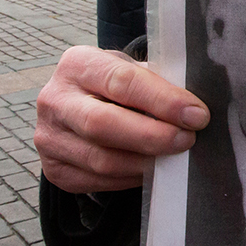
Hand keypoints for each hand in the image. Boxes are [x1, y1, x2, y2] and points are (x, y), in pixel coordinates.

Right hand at [35, 45, 209, 193]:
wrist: (77, 104)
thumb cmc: (114, 84)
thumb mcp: (131, 69)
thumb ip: (156, 83)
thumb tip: (194, 109)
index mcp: (77, 64)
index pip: (122, 82)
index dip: (162, 100)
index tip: (196, 115)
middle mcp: (55, 100)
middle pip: (103, 124)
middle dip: (152, 135)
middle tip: (188, 140)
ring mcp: (49, 138)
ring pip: (101, 159)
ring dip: (145, 162)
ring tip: (175, 156)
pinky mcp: (53, 170)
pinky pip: (97, 181)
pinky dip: (130, 178)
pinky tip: (152, 169)